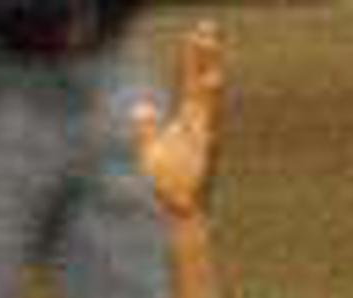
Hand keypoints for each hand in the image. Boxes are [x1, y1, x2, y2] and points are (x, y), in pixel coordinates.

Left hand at [130, 21, 225, 220]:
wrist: (181, 214)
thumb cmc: (168, 186)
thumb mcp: (150, 151)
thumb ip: (145, 127)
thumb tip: (140, 106)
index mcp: (187, 122)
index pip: (188, 82)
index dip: (190, 59)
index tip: (194, 35)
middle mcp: (199, 125)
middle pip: (200, 83)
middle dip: (204, 56)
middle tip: (206, 28)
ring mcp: (204, 136)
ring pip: (207, 100)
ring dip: (208, 73)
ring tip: (209, 47)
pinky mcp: (206, 150)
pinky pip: (209, 121)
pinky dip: (211, 104)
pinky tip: (212, 83)